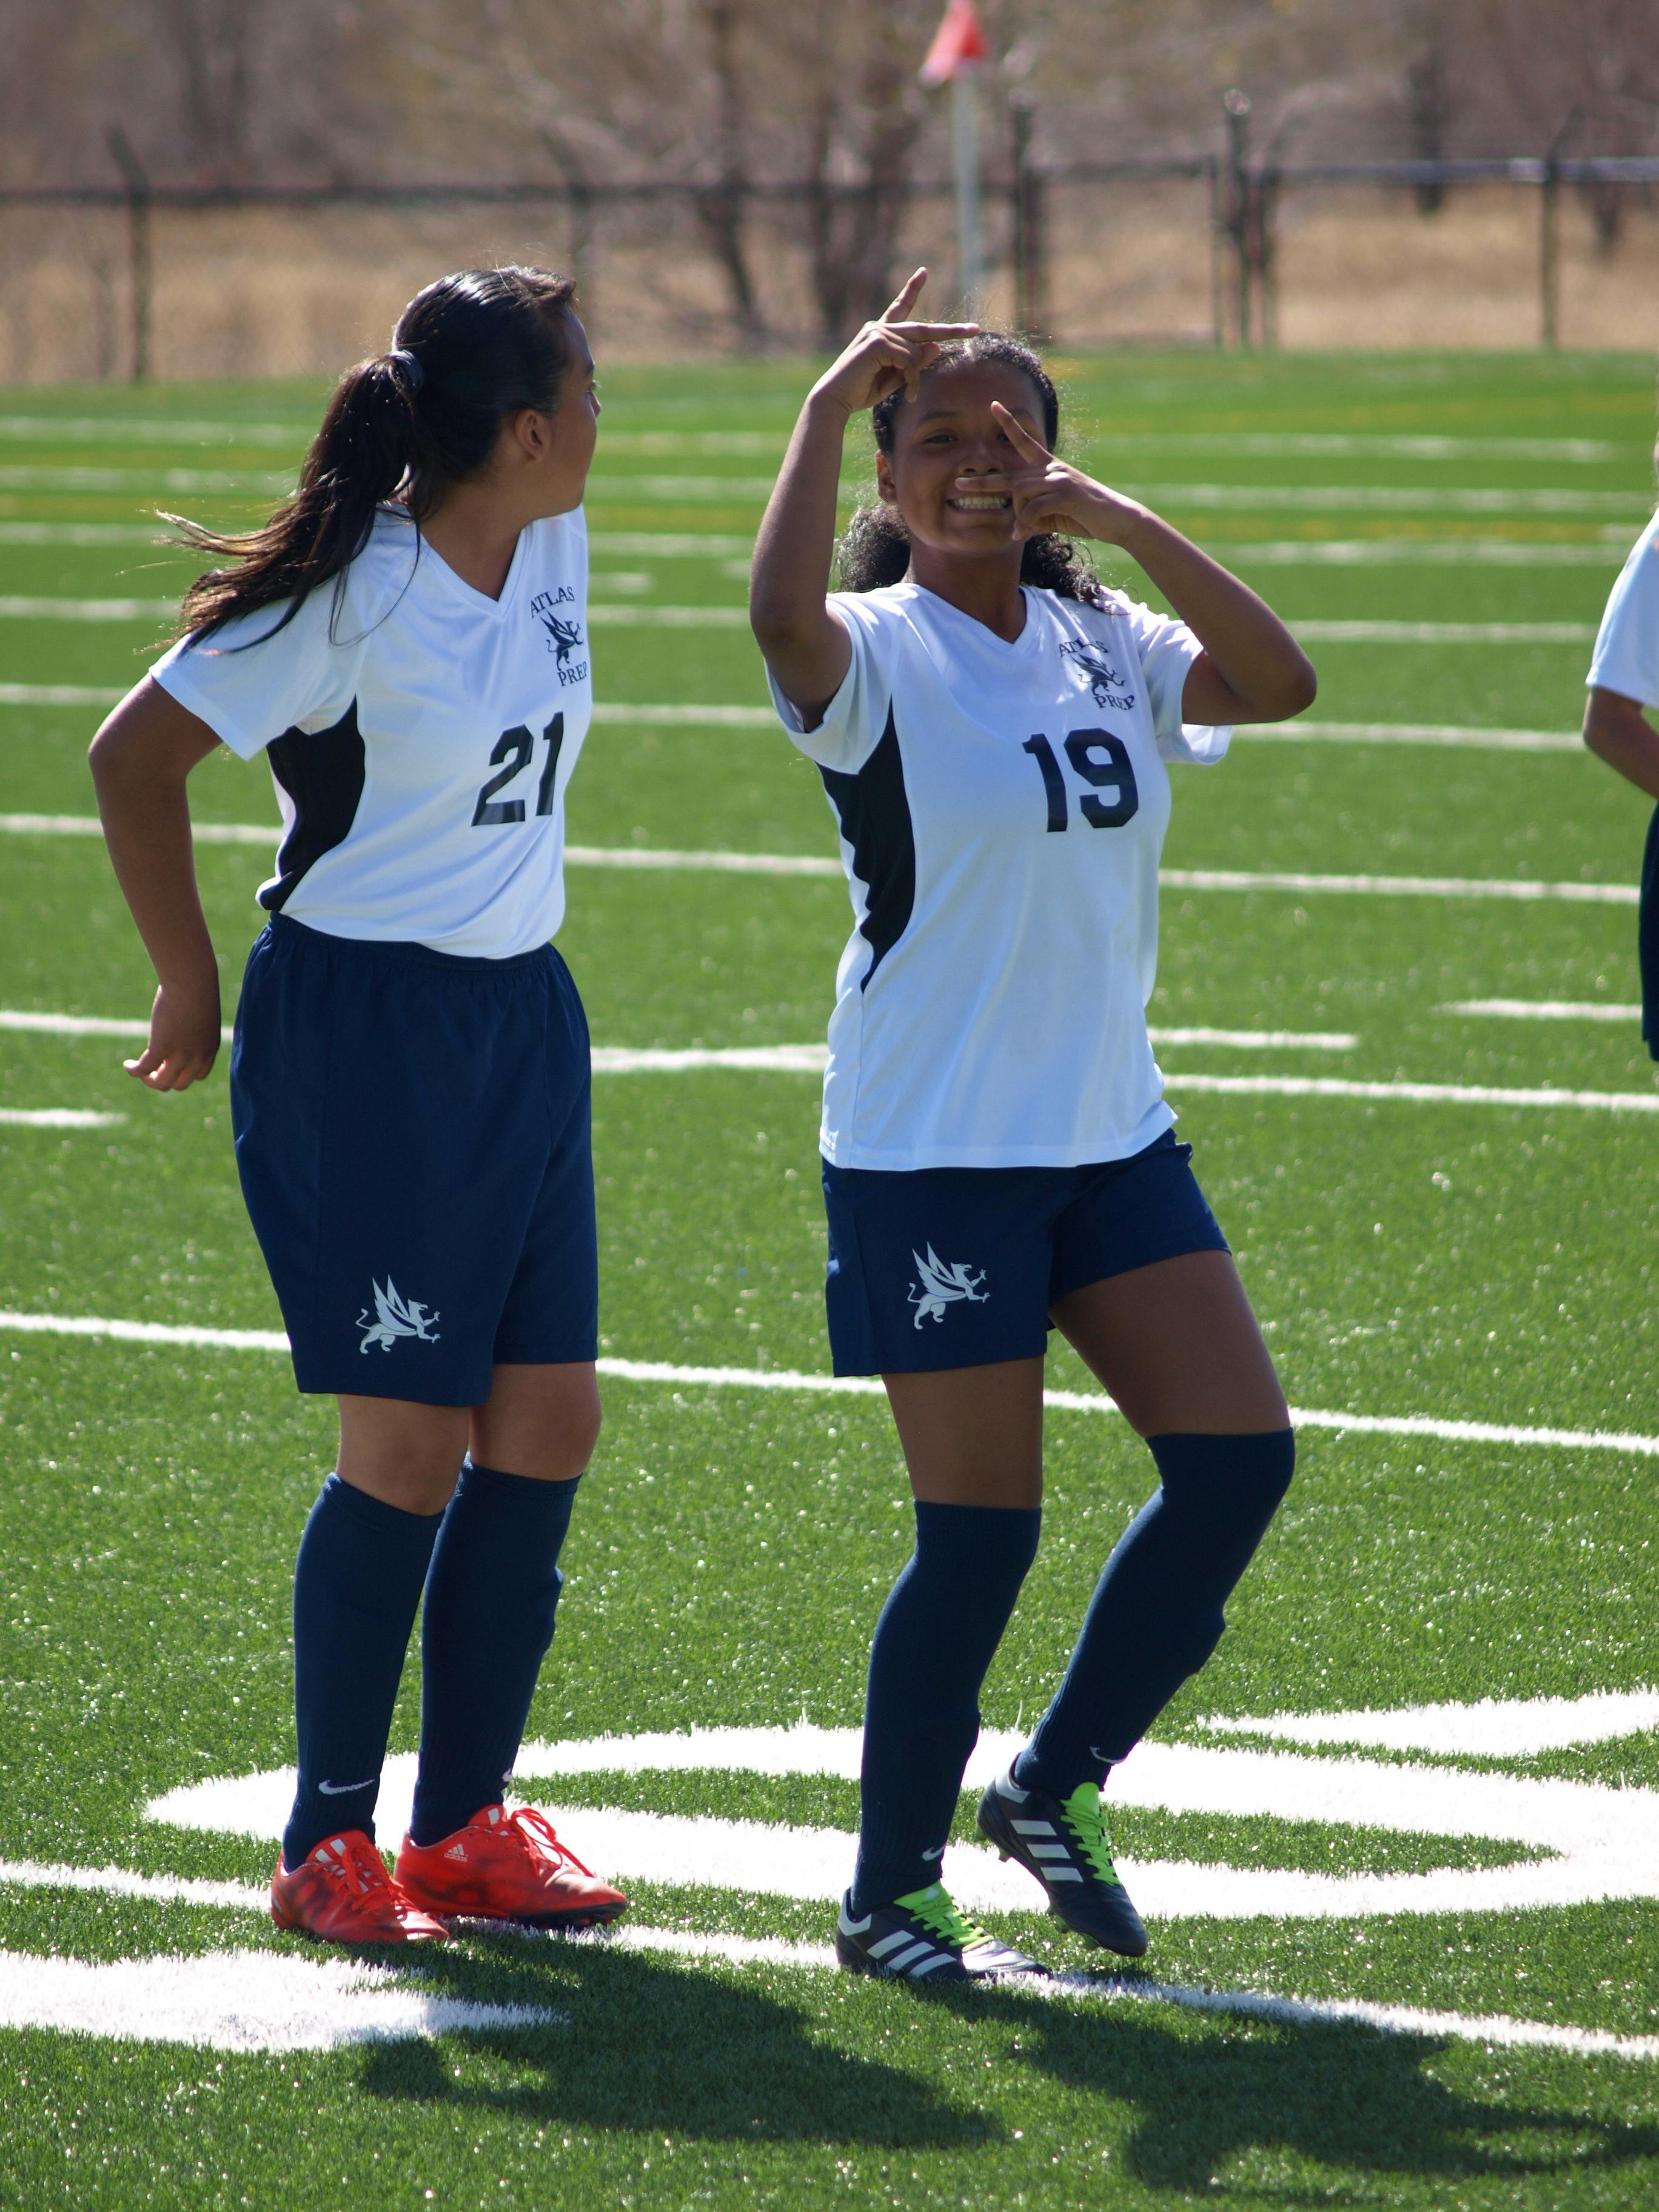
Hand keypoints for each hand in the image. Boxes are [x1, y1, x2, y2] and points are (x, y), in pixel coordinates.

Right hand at [124, 973, 221, 1091]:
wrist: (191, 981)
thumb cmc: (197, 989)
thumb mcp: (201, 1011)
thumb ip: (194, 1023)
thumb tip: (181, 1023)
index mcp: (209, 1049)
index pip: (198, 1076)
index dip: (182, 1074)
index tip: (169, 1064)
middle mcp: (197, 1057)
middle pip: (181, 1084)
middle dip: (166, 1080)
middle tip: (152, 1069)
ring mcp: (180, 1055)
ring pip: (162, 1083)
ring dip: (148, 1080)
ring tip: (139, 1070)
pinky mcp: (161, 1048)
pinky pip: (144, 1069)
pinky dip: (134, 1071)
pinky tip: (127, 1065)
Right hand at [810, 269, 979, 418]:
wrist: (834, 399)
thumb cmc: (860, 391)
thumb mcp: (894, 377)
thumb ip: (914, 362)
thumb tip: (937, 346)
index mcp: (881, 332)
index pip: (900, 307)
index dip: (912, 289)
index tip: (923, 272)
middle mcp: (879, 327)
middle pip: (923, 328)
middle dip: (951, 331)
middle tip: (975, 330)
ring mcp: (877, 332)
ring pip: (916, 351)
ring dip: (916, 377)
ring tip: (909, 394)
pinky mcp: (877, 342)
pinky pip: (909, 360)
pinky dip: (912, 379)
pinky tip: (905, 393)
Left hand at [966, 403, 1150, 545]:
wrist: (1118, 520)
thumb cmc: (1087, 516)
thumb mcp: (1056, 516)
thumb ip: (1035, 518)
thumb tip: (1017, 529)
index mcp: (1049, 469)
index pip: (1024, 442)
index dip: (1008, 425)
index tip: (993, 406)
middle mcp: (1051, 469)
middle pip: (1011, 476)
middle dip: (984, 483)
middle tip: (959, 484)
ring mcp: (1059, 479)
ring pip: (1020, 493)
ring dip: (1017, 516)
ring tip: (1021, 531)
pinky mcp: (1065, 494)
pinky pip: (1032, 509)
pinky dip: (1024, 524)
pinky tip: (1021, 535)